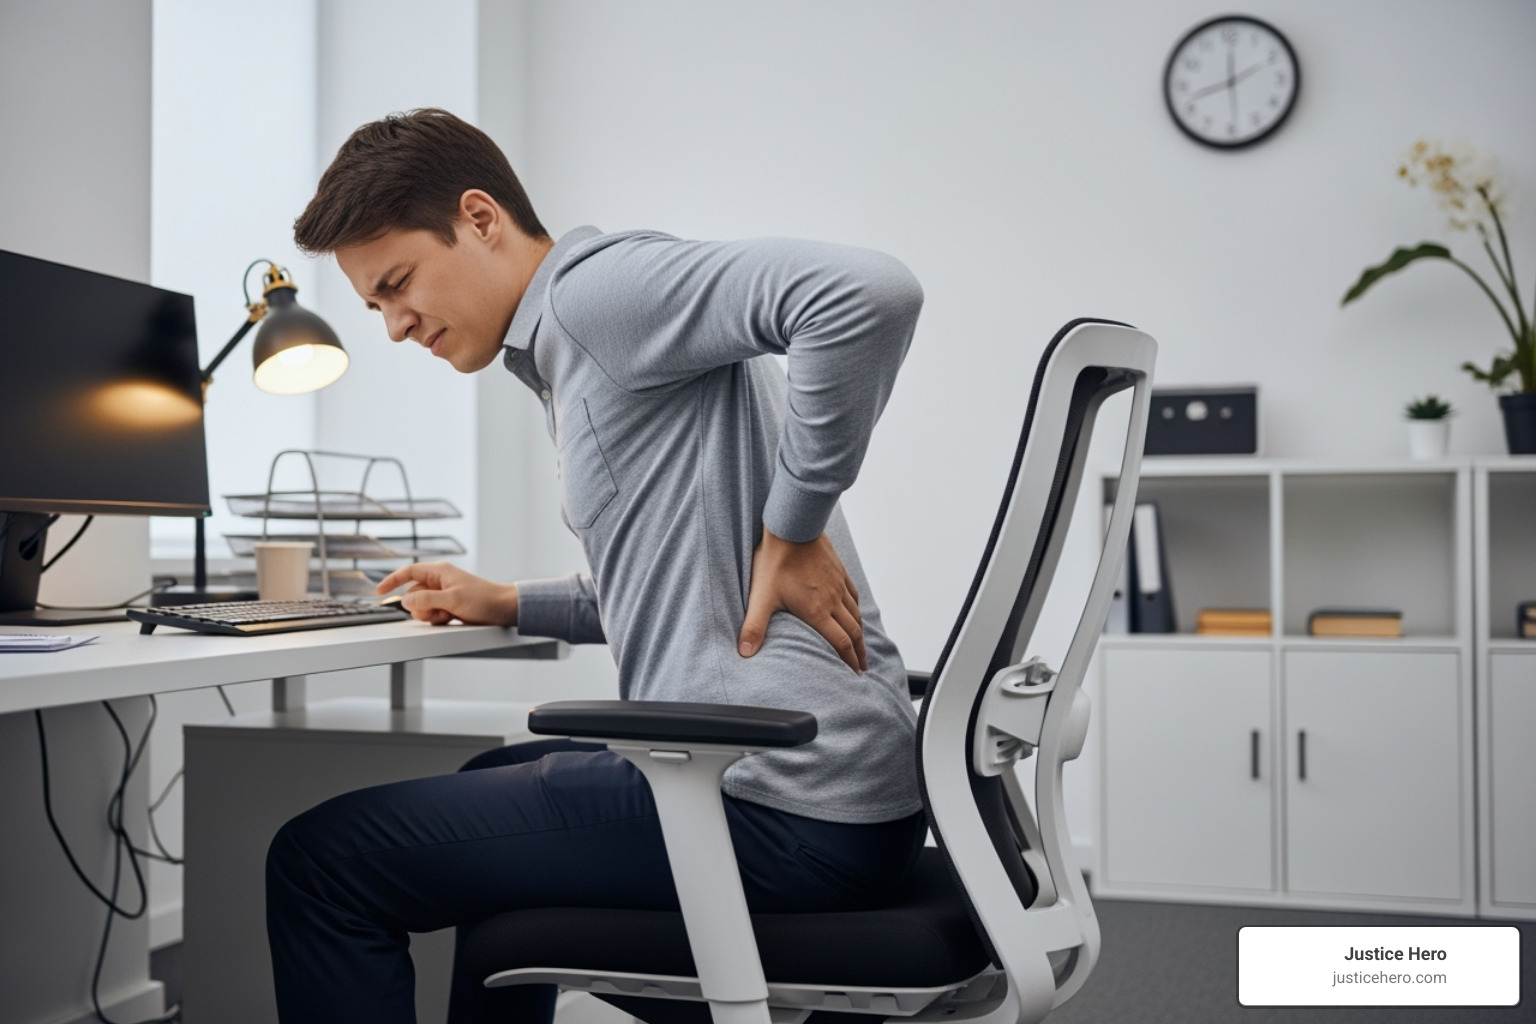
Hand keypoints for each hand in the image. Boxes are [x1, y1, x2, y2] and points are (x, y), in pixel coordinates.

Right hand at [375, 562, 518, 626]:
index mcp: (439, 572)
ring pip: (421, 607)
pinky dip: (437, 618)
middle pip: (413, 595)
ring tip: (447, 615)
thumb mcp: (452, 599)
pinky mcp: (449, 606)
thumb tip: (405, 601)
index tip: (379, 592)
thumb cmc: (484, 599)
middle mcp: (439, 581)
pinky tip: (450, 618)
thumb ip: (427, 600)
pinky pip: (432, 614)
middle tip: (437, 611)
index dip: (392, 581)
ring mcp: (444, 594)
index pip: (408, 572)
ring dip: (429, 614)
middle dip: (420, 607)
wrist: (504, 609)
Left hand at [738, 528, 865, 672]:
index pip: (840, 643)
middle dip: (859, 653)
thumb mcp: (762, 597)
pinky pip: (853, 595)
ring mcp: (838, 585)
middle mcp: (833, 601)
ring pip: (856, 615)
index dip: (849, 662)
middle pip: (853, 633)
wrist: (793, 527)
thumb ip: (754, 626)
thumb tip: (744, 652)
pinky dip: (857, 610)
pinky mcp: (839, 571)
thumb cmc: (775, 561)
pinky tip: (855, 612)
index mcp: (817, 612)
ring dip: (860, 634)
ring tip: (861, 646)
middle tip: (862, 668)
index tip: (854, 675)